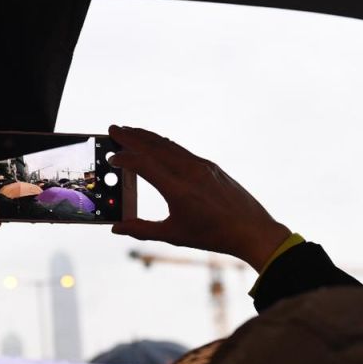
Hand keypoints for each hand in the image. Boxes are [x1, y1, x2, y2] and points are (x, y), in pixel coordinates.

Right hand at [108, 125, 290, 269]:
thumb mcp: (173, 235)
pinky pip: (181, 150)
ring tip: (129, 131)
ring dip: (147, 136)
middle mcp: (190, 172)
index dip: (125, 159)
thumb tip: (117, 228)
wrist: (251, 230)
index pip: (145, 165)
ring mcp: (202, 166)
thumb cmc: (213, 235)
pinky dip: (164, 144)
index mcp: (178, 190)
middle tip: (113, 128)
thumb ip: (141, 230)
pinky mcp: (210, 166)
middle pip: (155, 147)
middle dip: (132, 136)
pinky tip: (156, 143)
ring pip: (168, 145)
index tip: (111, 158)